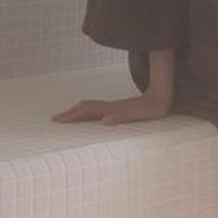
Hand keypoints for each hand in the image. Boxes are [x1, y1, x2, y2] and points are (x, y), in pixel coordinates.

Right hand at [51, 92, 171, 125]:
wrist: (162, 96)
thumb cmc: (152, 108)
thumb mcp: (139, 114)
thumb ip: (122, 116)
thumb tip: (105, 121)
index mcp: (112, 109)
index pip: (87, 112)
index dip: (73, 116)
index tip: (58, 120)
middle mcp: (110, 106)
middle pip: (85, 107)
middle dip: (69, 113)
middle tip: (54, 119)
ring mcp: (113, 106)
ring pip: (90, 107)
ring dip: (76, 111)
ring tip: (65, 116)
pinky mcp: (118, 108)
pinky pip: (97, 109)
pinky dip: (86, 111)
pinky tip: (86, 115)